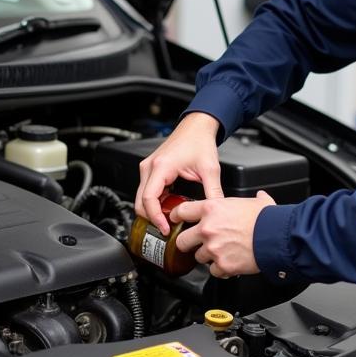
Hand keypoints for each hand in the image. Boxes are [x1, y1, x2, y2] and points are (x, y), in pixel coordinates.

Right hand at [135, 112, 222, 234]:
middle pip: (140, 202)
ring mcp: (149, 168)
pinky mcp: (152, 170)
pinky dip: (156, 203)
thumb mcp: (210, 169)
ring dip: (154, 211)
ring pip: (142, 198)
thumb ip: (213, 192)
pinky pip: (148, 192)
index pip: (149, 199)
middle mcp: (150, 167)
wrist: (196, 126)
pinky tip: (170, 207)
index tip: (165, 228)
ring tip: (170, 220)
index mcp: (161, 167)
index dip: (155, 217)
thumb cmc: (199, 141)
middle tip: (167, 230)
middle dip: (152, 218)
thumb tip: (215, 210)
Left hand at [171, 190, 275, 278]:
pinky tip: (230, 262)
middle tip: (196, 242)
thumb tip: (258, 197)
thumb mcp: (255, 201)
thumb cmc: (267, 219)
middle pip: (182, 240)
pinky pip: (214, 271)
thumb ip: (251, 199)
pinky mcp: (222, 265)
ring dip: (208, 256)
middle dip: (188, 242)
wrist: (276, 237)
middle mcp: (208, 228)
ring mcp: (213, 249)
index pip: (181, 211)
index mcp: (211, 209)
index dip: (177, 216)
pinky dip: (221, 269)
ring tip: (222, 252)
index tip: (176, 220)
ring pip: (198, 257)